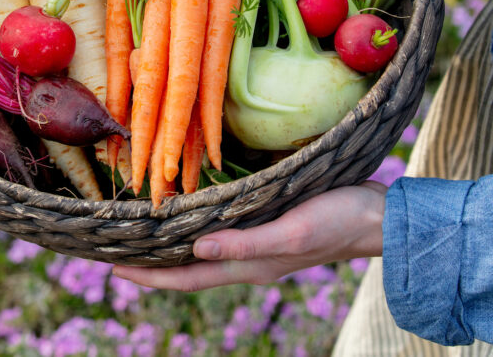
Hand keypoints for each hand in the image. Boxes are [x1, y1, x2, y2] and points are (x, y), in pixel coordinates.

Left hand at [112, 181, 387, 290]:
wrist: (379, 216)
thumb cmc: (337, 221)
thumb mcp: (291, 232)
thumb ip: (245, 244)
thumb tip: (196, 249)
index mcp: (248, 266)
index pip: (186, 277)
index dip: (149, 276)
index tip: (113, 270)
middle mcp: (248, 260)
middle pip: (188, 268)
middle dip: (152, 264)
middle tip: (116, 251)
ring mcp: (259, 245)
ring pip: (203, 251)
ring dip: (172, 246)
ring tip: (144, 234)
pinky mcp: (269, 226)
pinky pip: (223, 233)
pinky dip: (198, 227)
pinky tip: (192, 214)